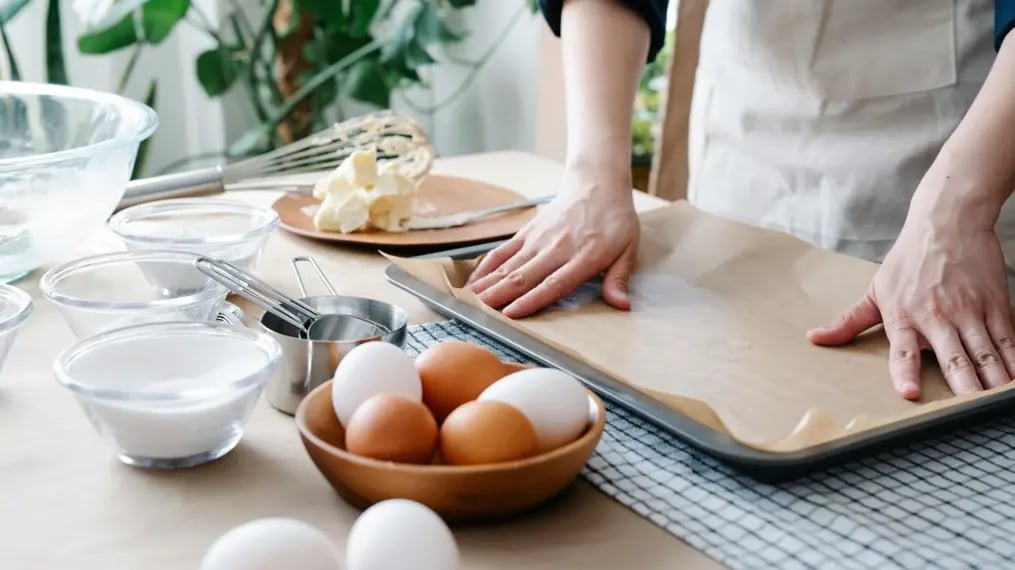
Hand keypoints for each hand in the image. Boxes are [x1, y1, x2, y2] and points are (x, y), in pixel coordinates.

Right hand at [465, 168, 639, 318]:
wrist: (597, 184)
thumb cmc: (615, 220)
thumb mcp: (628, 250)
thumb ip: (619, 278)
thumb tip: (622, 305)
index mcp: (584, 256)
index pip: (554, 283)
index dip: (532, 300)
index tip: (512, 314)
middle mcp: (557, 248)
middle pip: (525, 276)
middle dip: (501, 296)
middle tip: (482, 313)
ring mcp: (539, 238)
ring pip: (510, 265)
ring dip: (490, 283)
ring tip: (472, 301)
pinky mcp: (528, 232)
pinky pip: (504, 250)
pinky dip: (488, 265)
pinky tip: (474, 280)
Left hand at [807, 218, 1014, 399]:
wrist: (948, 222)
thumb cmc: (908, 259)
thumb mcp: (874, 290)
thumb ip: (848, 321)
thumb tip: (815, 339)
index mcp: (904, 316)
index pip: (901, 350)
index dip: (904, 372)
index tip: (910, 393)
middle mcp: (938, 318)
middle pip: (953, 358)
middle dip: (964, 386)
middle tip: (969, 408)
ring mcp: (970, 313)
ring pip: (986, 354)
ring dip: (994, 381)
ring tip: (996, 402)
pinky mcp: (996, 306)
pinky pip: (1008, 341)